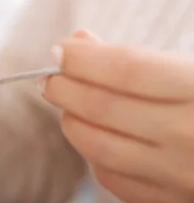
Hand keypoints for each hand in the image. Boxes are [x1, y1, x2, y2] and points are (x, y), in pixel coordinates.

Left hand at [42, 31, 193, 202]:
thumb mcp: (192, 70)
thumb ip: (137, 57)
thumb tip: (78, 42)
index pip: (126, 68)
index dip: (82, 58)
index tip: (60, 49)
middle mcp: (192, 135)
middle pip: (102, 106)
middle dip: (63, 86)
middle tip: (49, 76)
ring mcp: (183, 175)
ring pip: (98, 146)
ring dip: (70, 120)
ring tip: (66, 103)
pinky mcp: (174, 201)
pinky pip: (113, 179)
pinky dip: (93, 154)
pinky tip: (94, 135)